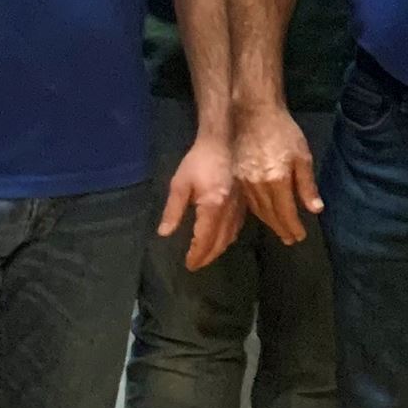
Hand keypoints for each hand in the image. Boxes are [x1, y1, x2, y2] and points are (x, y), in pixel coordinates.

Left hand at [161, 135, 241, 270]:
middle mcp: (229, 211)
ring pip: (230, 237)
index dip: (196, 254)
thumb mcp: (180, 185)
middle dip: (207, 256)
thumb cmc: (198, 162)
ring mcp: (239, 208)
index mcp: (213, 207)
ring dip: (218, 250)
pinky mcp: (243, 203)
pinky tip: (221, 239)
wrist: (222, 143)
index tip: (188, 264)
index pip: (205, 239)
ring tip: (206, 255)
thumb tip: (165, 233)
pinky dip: (227, 238)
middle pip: (220, 242)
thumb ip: (173, 210)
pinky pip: (237, 228)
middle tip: (195, 264)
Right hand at [234, 102, 320, 244]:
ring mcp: (244, 181)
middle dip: (282, 228)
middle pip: (270, 214)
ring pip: (257, 210)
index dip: (293, 227)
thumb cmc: (283, 132)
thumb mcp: (302, 157)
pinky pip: (248, 201)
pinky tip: (264, 214)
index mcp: (276, 180)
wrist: (254, 113)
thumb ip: (307, 186)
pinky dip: (257, 211)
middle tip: (290, 239)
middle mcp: (257, 185)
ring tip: (279, 230)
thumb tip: (315, 210)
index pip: (285, 212)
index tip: (300, 236)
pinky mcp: (236, 176)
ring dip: (269, 222)